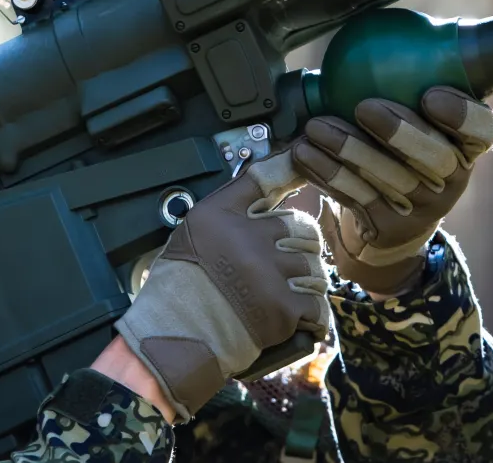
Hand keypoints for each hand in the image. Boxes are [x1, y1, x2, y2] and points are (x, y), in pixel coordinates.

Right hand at [112, 153, 329, 421]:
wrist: (176, 337)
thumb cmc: (180, 288)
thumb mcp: (193, 232)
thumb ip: (228, 212)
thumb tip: (266, 193)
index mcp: (222, 215)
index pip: (262, 177)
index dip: (289, 165)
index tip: (305, 156)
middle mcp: (247, 237)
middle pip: (301, 227)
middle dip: (298, 246)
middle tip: (281, 267)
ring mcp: (268, 272)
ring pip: (314, 266)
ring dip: (305, 283)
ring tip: (281, 296)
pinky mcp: (283, 307)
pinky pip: (316, 303)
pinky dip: (308, 315)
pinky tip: (291, 319)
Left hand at [293, 87, 492, 297]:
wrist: (390, 216)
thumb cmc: (397, 146)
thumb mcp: (410, 114)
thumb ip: (403, 81)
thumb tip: (370, 31)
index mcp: (466, 145)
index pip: (482, 131)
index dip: (463, 115)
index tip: (431, 95)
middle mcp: (453, 178)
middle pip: (437, 158)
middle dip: (400, 131)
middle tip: (365, 107)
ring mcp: (424, 207)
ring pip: (390, 178)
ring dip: (349, 150)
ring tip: (317, 127)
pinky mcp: (391, 226)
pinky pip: (357, 197)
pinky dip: (328, 173)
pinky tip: (305, 152)